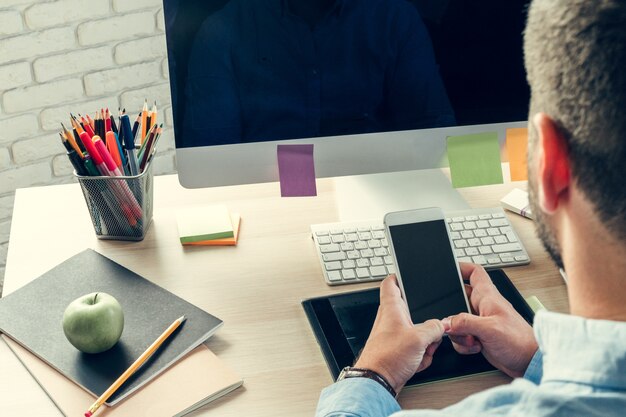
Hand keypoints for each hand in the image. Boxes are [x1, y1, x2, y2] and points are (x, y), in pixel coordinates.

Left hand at [354, 275, 444, 393]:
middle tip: (428, 333)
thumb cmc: (387, 358)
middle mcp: (390, 319)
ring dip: (425, 344)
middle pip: (414, 311)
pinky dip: (419, 355)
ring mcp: (394, 335)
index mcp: (391, 308)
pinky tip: (416, 362)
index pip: (391, 282)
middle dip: (426, 324)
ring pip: (418, 332)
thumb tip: (442, 324)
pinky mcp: (397, 350)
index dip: (400, 276)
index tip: (408, 273)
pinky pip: (416, 348)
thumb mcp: (419, 338)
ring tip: (420, 352)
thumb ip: (434, 328)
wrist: (377, 382)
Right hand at [443, 263, 537, 377]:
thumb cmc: (520, 340)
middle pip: (458, 299)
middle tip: (456, 323)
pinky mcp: (478, 335)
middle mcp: (482, 306)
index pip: (473, 272)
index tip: (448, 271)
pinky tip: (474, 347)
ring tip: (471, 338)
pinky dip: (462, 343)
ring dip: (458, 332)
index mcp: (488, 296)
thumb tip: (446, 322)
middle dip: (452, 312)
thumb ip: (465, 322)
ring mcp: (480, 321)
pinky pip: (460, 335)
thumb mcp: (490, 328)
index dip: (461, 268)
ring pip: (456, 321)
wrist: (528, 362)